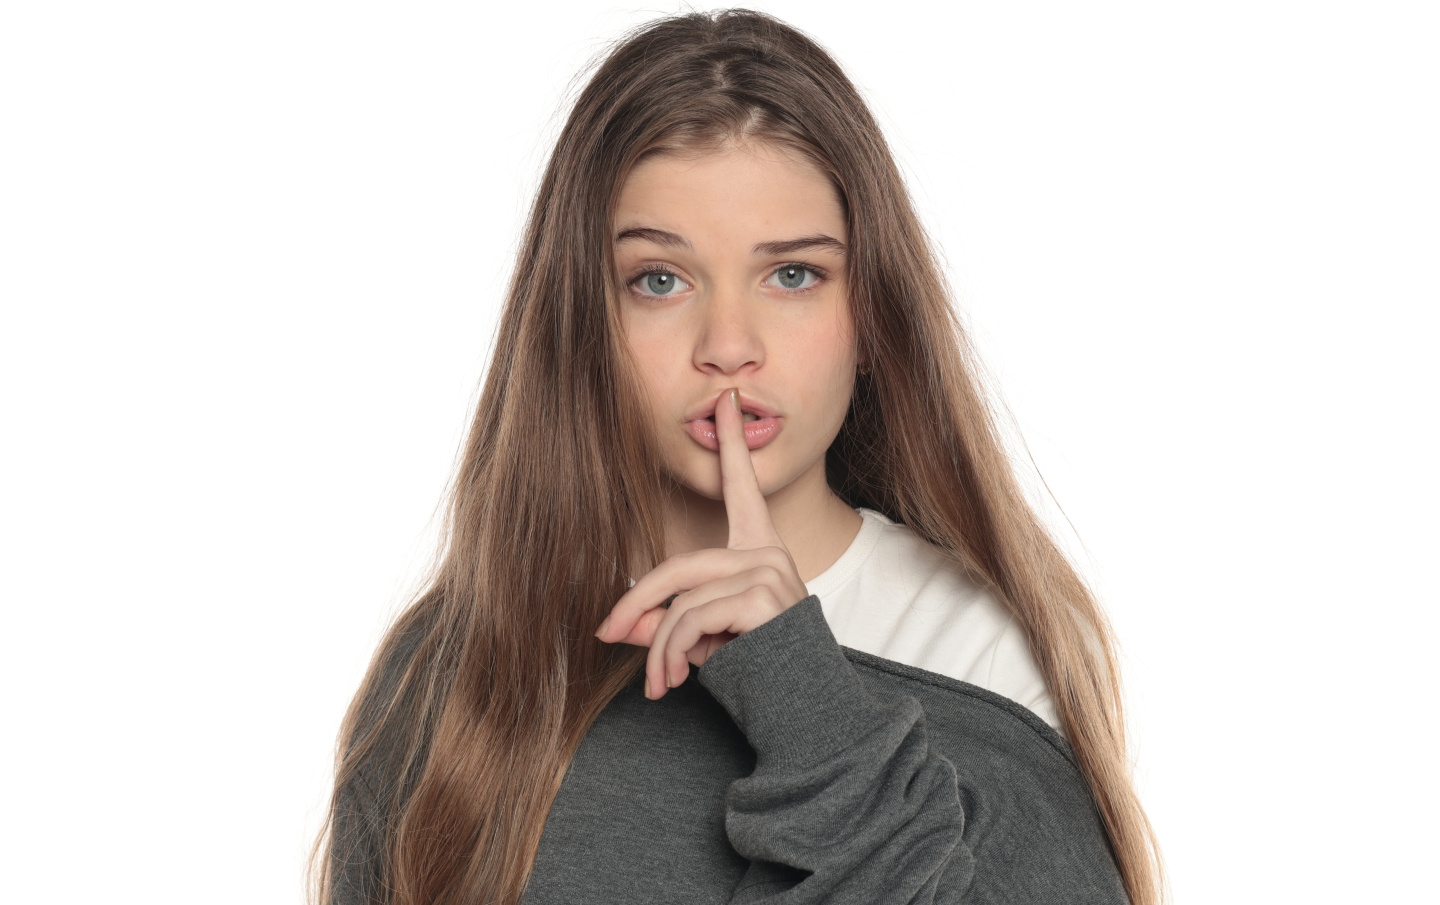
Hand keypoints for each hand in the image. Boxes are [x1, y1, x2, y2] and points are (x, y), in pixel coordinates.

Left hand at [593, 386, 809, 699]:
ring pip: (682, 600)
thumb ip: (667, 624)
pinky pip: (692, 617)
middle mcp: (768, 554)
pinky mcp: (763, 596)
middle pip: (679, 566)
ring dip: (658, 648)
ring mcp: (769, 572)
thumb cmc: (761, 674)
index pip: (742, 489)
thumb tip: (618, 626)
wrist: (809, 714)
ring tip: (659, 683)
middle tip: (607, 634)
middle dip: (635, 602)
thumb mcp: (706, 642)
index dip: (732, 445)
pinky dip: (671, 653)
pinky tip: (677, 680)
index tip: (723, 401)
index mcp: (761, 551)